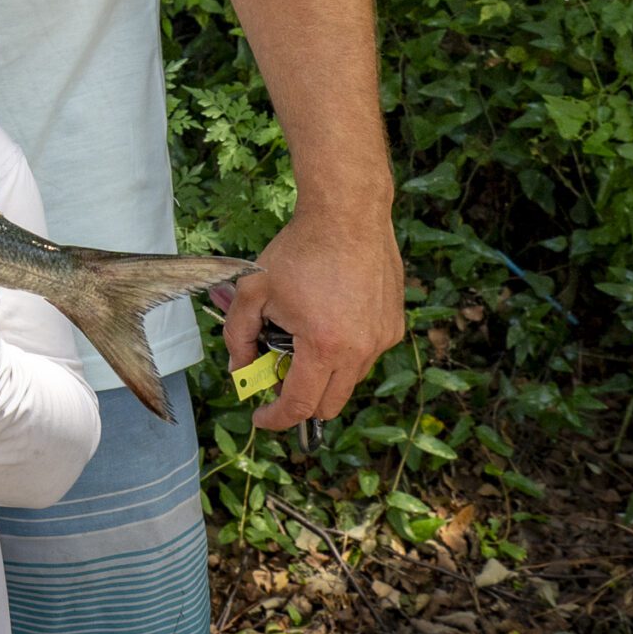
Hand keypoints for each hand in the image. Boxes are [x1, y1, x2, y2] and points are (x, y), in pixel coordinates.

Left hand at [215, 206, 405, 429]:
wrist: (347, 215)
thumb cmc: (299, 250)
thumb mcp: (253, 291)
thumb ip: (238, 336)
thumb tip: (240, 370)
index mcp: (323, 346)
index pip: (300, 406)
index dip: (276, 419)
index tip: (260, 416)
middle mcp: (360, 350)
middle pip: (329, 404)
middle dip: (299, 401)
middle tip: (277, 377)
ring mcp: (382, 339)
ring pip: (349, 380)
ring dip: (323, 374)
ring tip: (303, 336)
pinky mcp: (394, 326)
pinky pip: (366, 356)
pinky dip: (344, 352)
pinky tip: (329, 319)